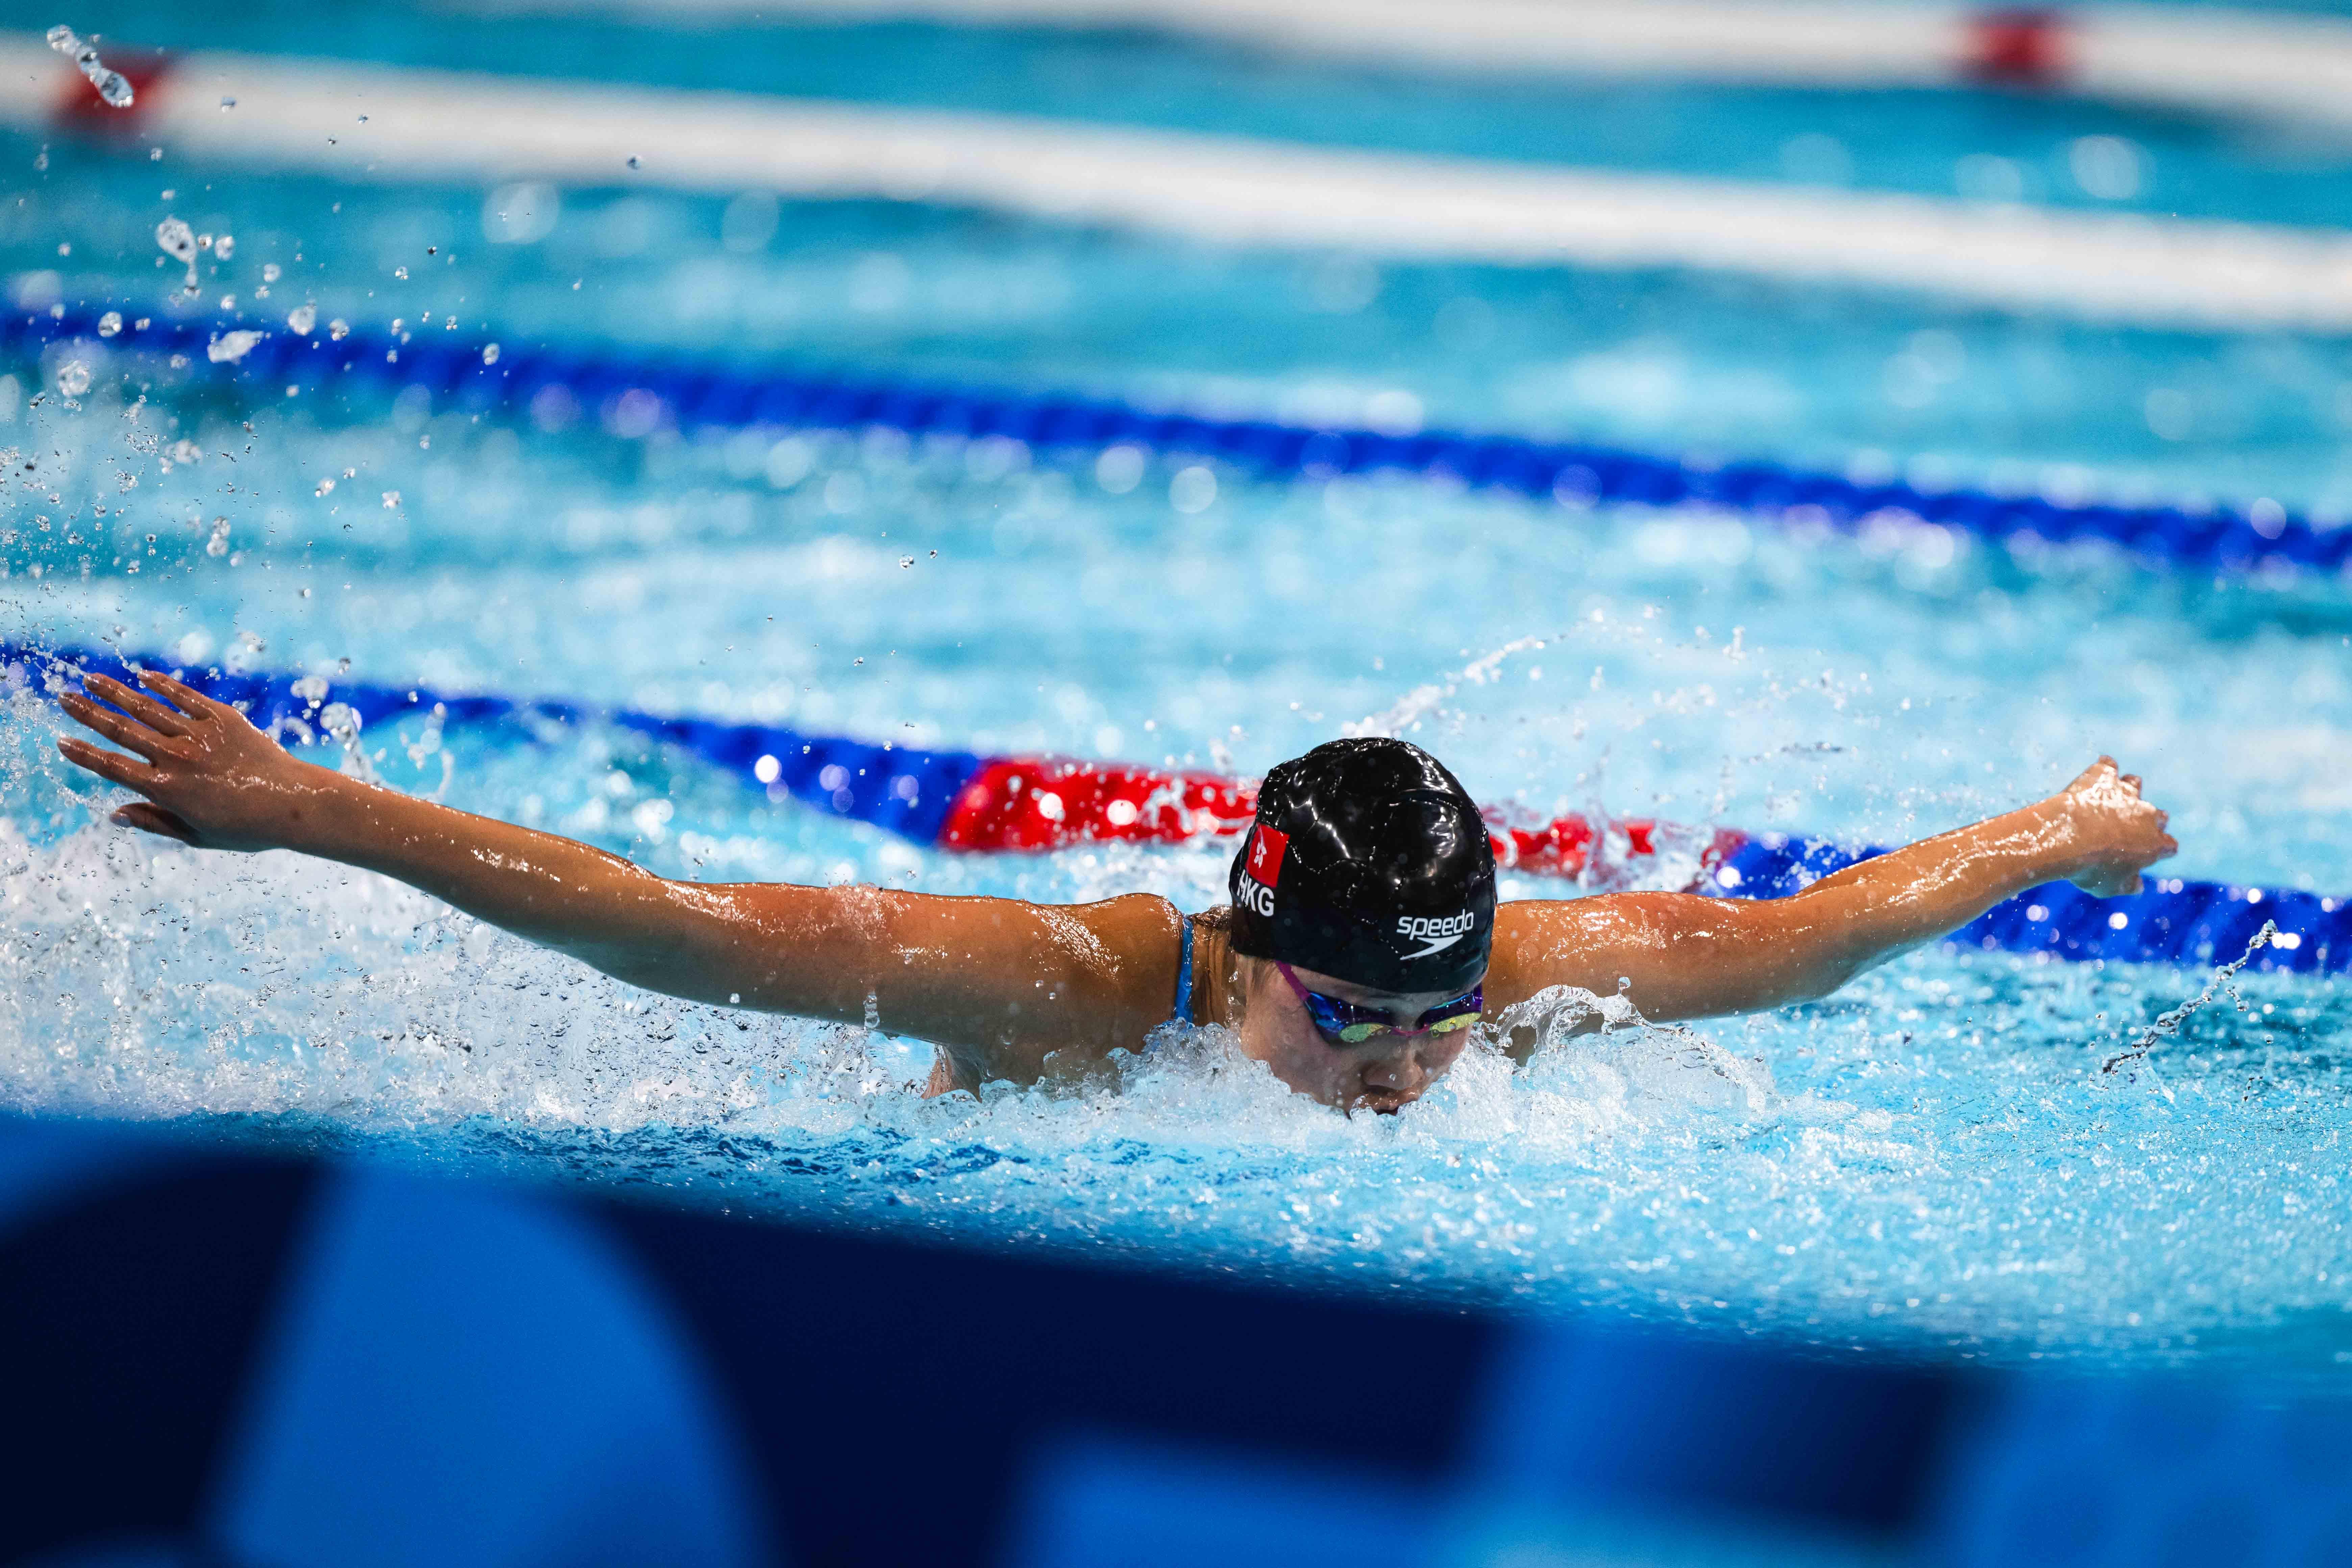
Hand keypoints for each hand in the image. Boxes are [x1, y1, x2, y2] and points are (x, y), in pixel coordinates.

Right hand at [55, 669, 341, 851]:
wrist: (295, 804)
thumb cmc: (247, 828)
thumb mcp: (196, 835)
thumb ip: (154, 822)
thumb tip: (114, 815)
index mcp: (166, 789)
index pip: (112, 767)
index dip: (83, 753)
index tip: (61, 739)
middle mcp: (176, 758)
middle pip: (121, 730)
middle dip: (88, 712)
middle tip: (63, 697)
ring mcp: (199, 735)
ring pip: (147, 708)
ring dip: (115, 692)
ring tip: (90, 679)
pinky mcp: (223, 719)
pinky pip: (186, 697)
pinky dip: (163, 685)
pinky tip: (142, 675)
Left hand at [2052, 756, 2177, 896]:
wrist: (2067, 839)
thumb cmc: (2089, 868)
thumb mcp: (2109, 887)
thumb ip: (2128, 886)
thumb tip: (2137, 885)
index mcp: (2155, 843)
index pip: (2169, 845)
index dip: (2158, 848)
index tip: (2143, 851)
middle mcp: (2147, 814)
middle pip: (2157, 814)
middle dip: (2145, 819)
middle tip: (2124, 827)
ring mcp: (2126, 793)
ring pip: (2135, 784)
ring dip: (2126, 790)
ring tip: (2109, 797)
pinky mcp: (2104, 777)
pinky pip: (2108, 765)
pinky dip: (2102, 769)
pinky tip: (2092, 777)